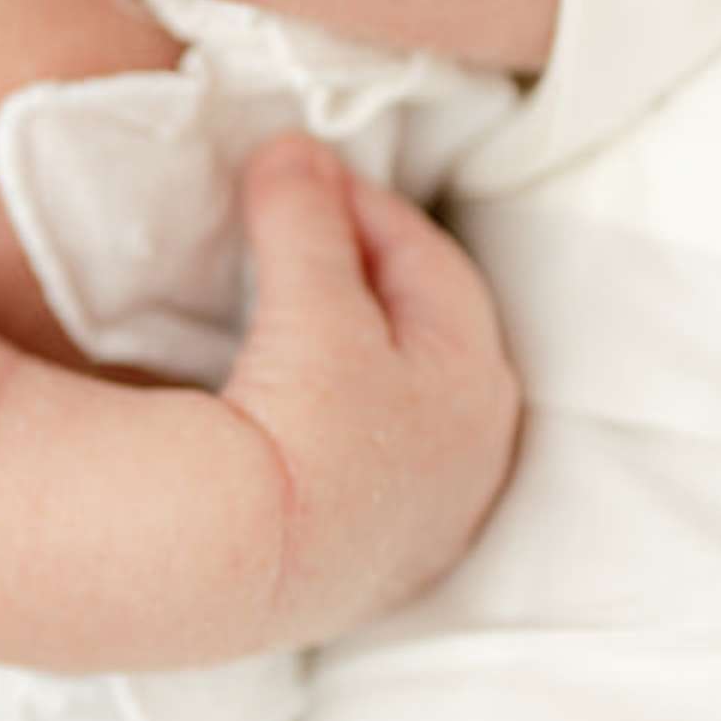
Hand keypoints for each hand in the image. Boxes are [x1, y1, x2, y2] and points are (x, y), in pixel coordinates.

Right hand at [217, 138, 521, 642]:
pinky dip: (350, 420)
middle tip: (306, 231)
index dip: (366, 209)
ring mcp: (426, 522)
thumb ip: (310, 224)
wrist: (242, 569)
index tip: (304, 175)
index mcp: (478, 385)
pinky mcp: (371, 568)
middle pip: (433, 334)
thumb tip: (293, 151)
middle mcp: (474, 459)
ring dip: (366, 351)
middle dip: (375, 276)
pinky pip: (376, 465)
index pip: (430, 264)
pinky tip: (305, 417)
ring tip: (301, 316)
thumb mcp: (313, 308)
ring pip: (410, 406)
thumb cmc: (305, 429)